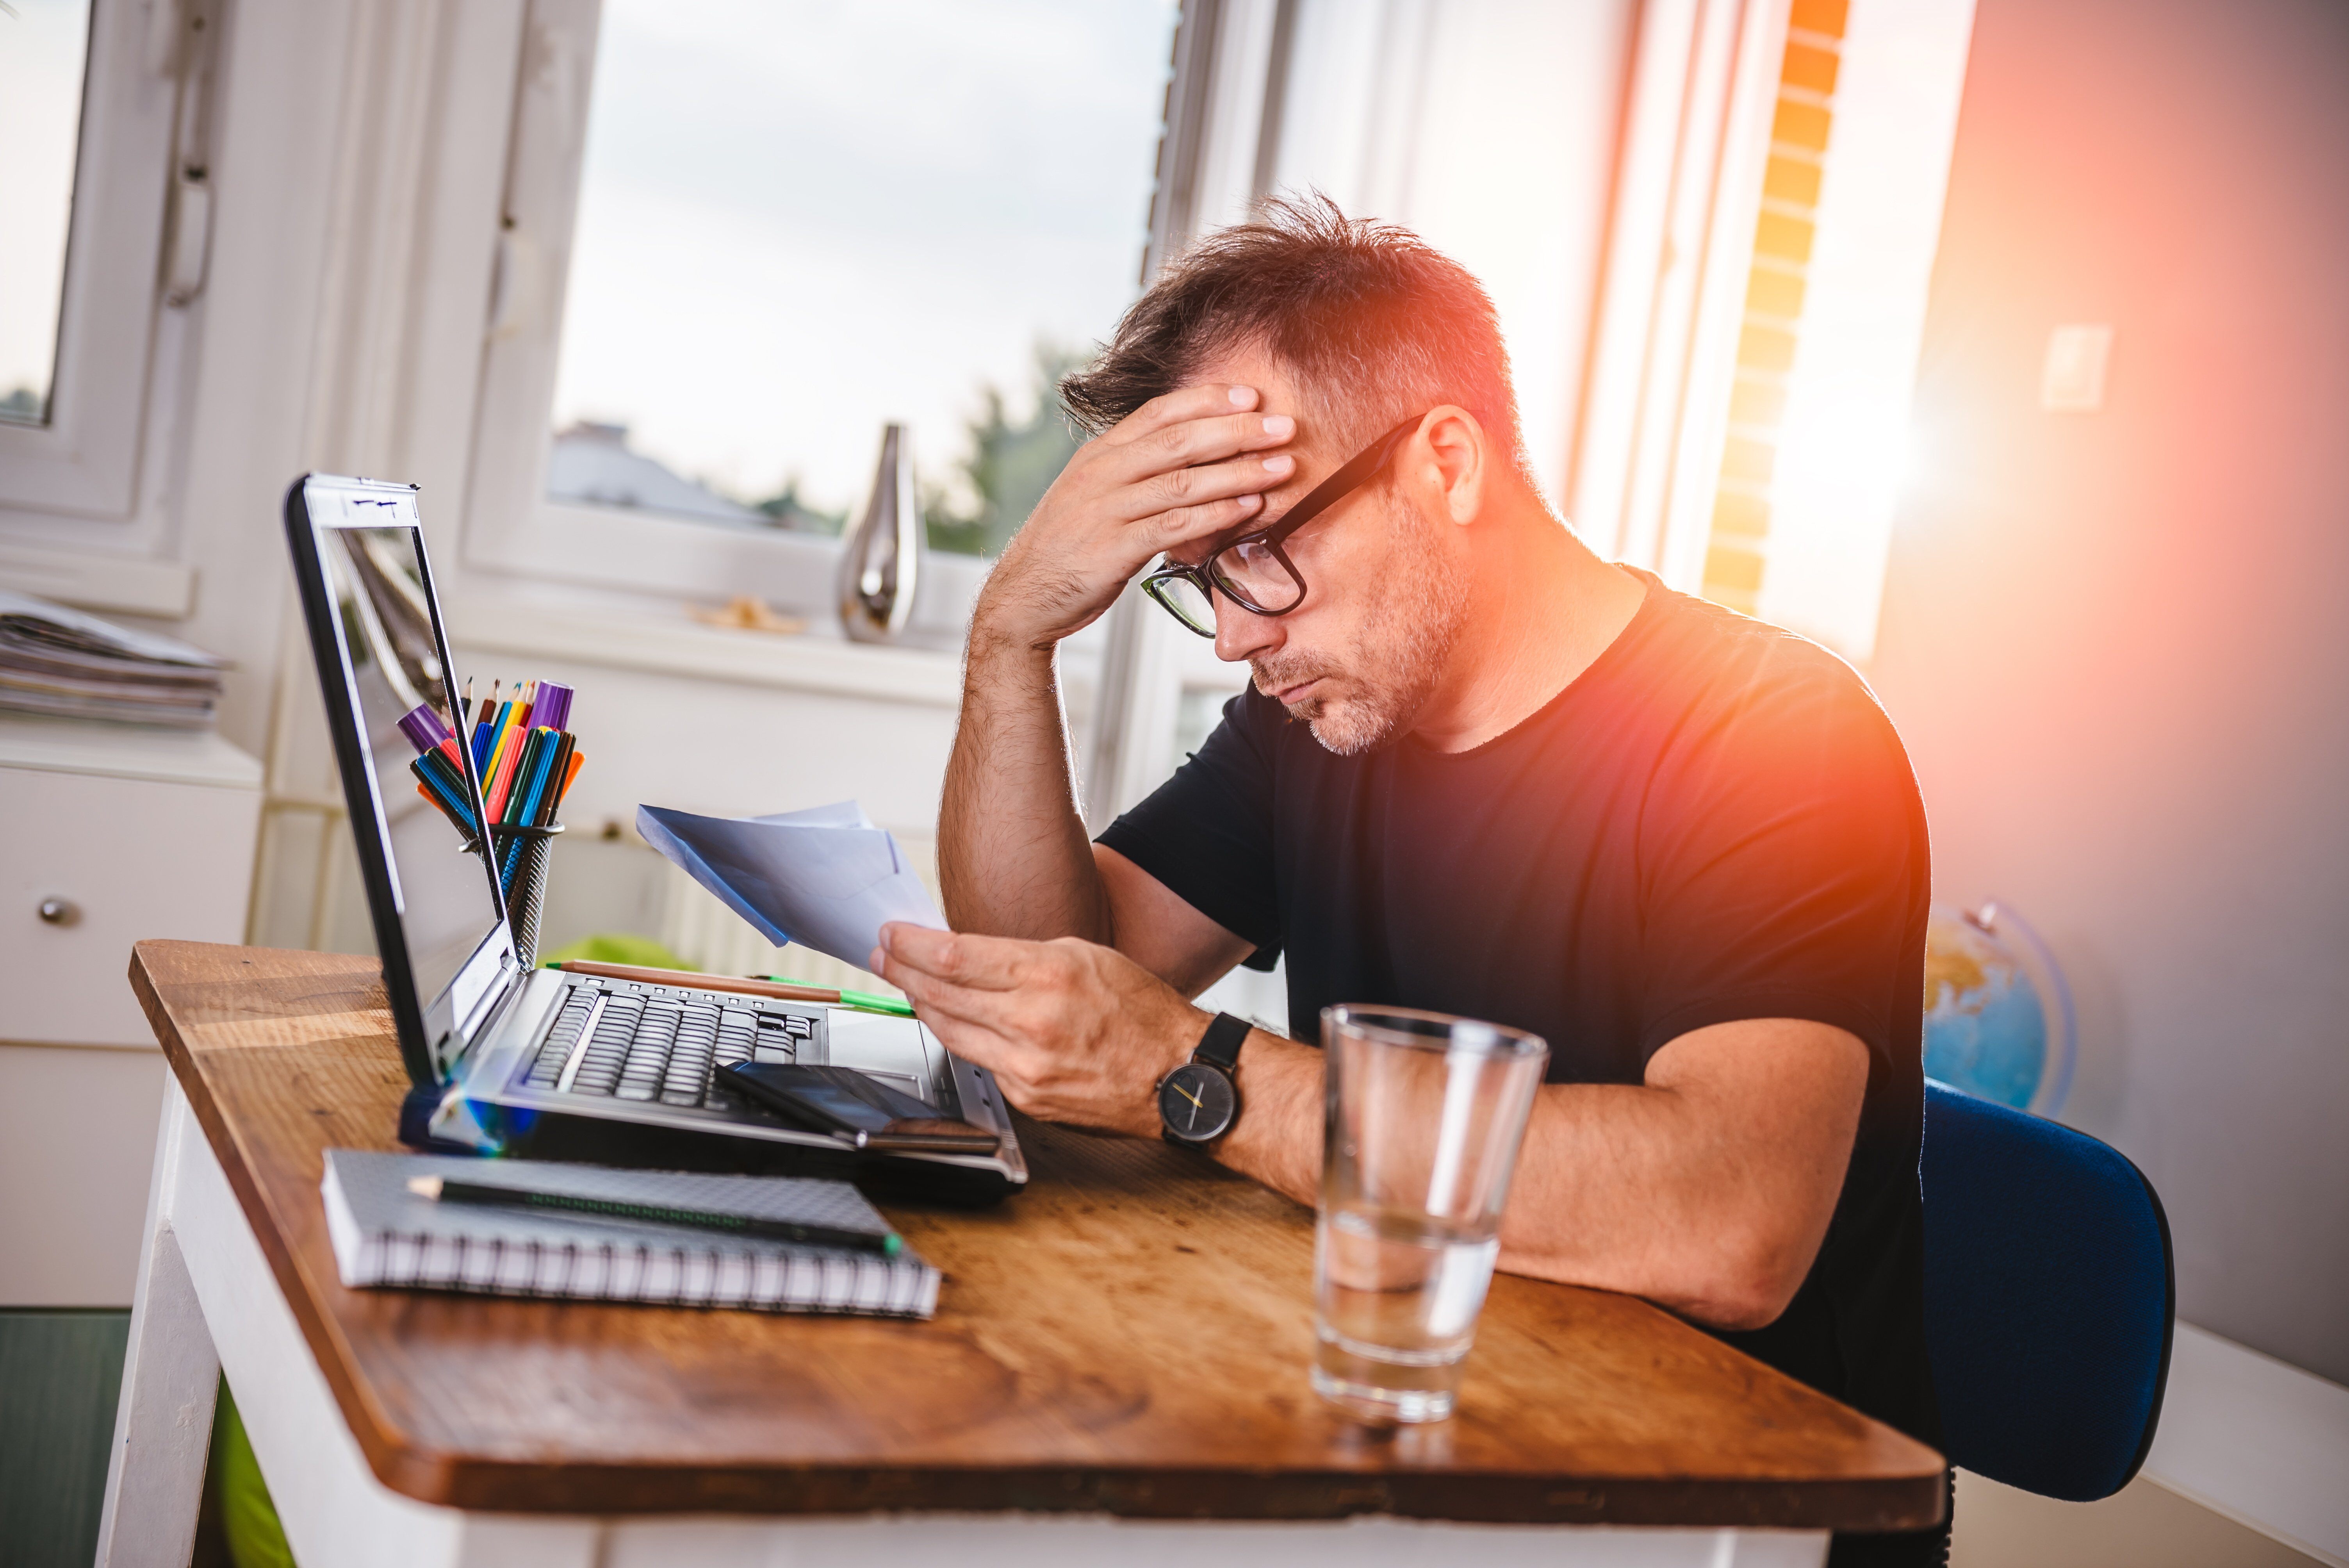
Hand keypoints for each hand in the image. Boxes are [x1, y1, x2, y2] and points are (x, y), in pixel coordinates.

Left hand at [870, 922, 1204, 1137]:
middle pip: (941, 994)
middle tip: (882, 956)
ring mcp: (1026, 1067)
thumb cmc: (1142, 1012)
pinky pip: (980, 1062)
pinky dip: (961, 1039)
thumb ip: (1024, 957)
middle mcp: (1031, 1023)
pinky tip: (952, 1023)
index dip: (912, 945)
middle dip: (902, 971)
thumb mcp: (1086, 956)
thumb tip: (969, 957)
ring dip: (920, 1005)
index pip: (955, 957)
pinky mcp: (1027, 1098)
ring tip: (905, 985)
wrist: (1179, 1077)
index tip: (892, 935)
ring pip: (950, 1032)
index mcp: (1048, 976)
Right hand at [972, 383, 1297, 651]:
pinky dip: (1216, 514)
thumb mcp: (1095, 496)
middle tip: (1284, 427)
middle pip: (1179, 440)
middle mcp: (1101, 474)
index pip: (1159, 412)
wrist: (1022, 599)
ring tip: (1282, 467)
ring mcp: (1105, 510)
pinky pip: (1173, 525)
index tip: (1252, 396)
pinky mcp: (1112, 549)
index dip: (1208, 400)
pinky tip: (1248, 508)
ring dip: (1238, 472)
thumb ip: (1137, 475)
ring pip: (1182, 481)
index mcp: (1099, 453)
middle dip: (1237, 431)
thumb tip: (1196, 463)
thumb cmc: (1070, 547)